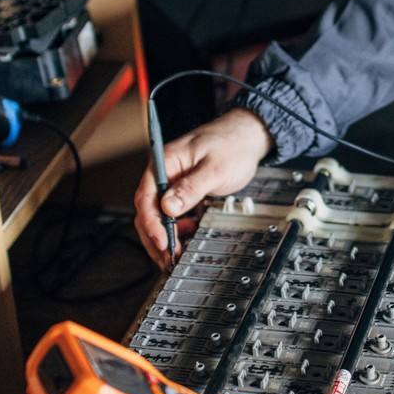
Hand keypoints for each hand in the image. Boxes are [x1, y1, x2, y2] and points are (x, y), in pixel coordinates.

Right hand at [133, 108, 273, 268]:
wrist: (247, 135)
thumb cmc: (232, 144)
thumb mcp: (214, 168)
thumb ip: (191, 187)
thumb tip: (168, 207)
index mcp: (165, 163)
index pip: (146, 197)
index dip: (152, 223)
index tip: (163, 241)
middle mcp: (164, 174)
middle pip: (147, 210)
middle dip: (156, 236)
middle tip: (168, 257)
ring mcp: (173, 183)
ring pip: (158, 216)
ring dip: (165, 236)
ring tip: (175, 255)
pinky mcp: (184, 191)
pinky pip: (173, 214)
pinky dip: (177, 230)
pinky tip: (185, 239)